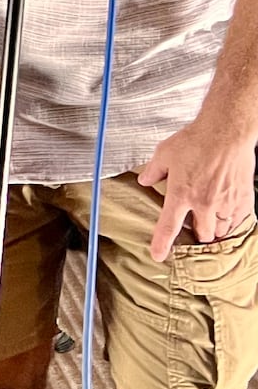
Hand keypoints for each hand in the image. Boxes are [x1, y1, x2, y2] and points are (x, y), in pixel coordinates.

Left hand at [138, 117, 256, 261]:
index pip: (168, 226)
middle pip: (200, 234)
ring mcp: (225, 204)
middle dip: (195, 235)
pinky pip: (238, 222)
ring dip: (214, 229)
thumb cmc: (196, 141)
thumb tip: (145, 180)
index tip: (159, 255)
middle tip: (192, 228)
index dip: (162, 243)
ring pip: (220, 231)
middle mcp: (204, 203)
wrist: (226, 133)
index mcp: (181, 194)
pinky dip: (232, 223)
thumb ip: (154, 171)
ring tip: (209, 221)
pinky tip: (227, 215)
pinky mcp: (243, 200)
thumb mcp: (164, 153)